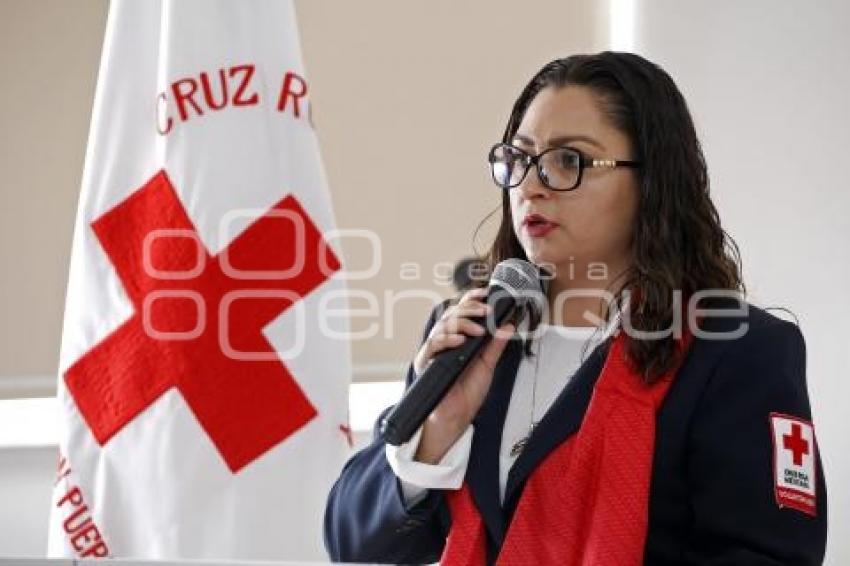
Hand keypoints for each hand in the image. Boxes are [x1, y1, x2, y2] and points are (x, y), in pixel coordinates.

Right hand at [411, 287, 515, 463]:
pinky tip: (459, 340)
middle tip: (486, 311)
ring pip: (442, 325)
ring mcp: (434, 351)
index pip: (461, 311)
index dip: (472, 299)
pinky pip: (432, 345)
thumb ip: (495, 345)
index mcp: (458, 338)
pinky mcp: (425, 363)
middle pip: (451, 314)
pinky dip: (446, 340)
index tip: (487, 293)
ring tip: (478, 329)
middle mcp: (444, 341)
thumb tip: (508, 326)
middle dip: (469, 309)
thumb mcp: (487, 365)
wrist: (457, 417)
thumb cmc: (467, 392)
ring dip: (461, 323)